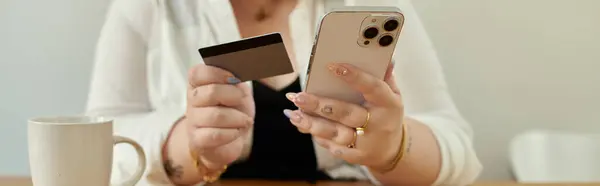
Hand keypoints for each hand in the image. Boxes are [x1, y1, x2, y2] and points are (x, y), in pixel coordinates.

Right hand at [185, 64, 254, 169]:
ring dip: (238, 118)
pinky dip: (232, 133)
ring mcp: (193, 121)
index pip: (198, 73)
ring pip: (216, 116)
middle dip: (234, 96)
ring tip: (245, 120)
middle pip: (211, 92)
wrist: (231, 137)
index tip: (234, 78)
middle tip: (242, 100)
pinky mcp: (197, 141)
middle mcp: (192, 100)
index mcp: (198, 83)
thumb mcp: (239, 88)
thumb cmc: (233, 108)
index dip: (218, 73)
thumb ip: (240, 76)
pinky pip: (215, 135)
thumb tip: (252, 67)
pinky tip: (236, 132)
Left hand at [284, 62, 403, 169]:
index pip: (373, 88)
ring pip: (336, 133)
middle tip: (299, 96)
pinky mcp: (355, 156)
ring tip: (293, 114)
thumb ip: (385, 76)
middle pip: (347, 113)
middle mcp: (378, 124)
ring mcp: (366, 142)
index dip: (355, 77)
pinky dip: (316, 135)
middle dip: (321, 105)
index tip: (333, 66)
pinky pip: (332, 146)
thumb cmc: (386, 114)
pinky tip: (301, 124)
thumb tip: (385, 56)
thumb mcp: (393, 94)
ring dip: (312, 124)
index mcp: (389, 104)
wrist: (391, 150)